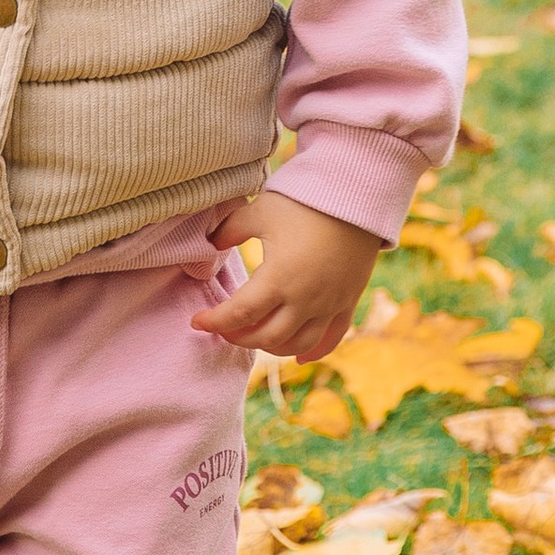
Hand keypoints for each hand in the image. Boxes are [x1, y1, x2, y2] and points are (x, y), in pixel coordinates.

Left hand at [189, 192, 382, 364]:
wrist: (358, 198)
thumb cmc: (305, 202)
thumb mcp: (259, 211)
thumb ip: (229, 230)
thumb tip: (210, 245)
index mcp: (278, 278)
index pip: (239, 313)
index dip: (214, 321)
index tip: (197, 321)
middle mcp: (304, 300)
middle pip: (266, 337)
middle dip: (239, 337)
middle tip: (223, 327)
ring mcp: (328, 305)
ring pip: (296, 344)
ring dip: (271, 347)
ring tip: (255, 336)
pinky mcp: (346, 302)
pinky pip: (331, 338)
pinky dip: (313, 351)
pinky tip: (299, 356)